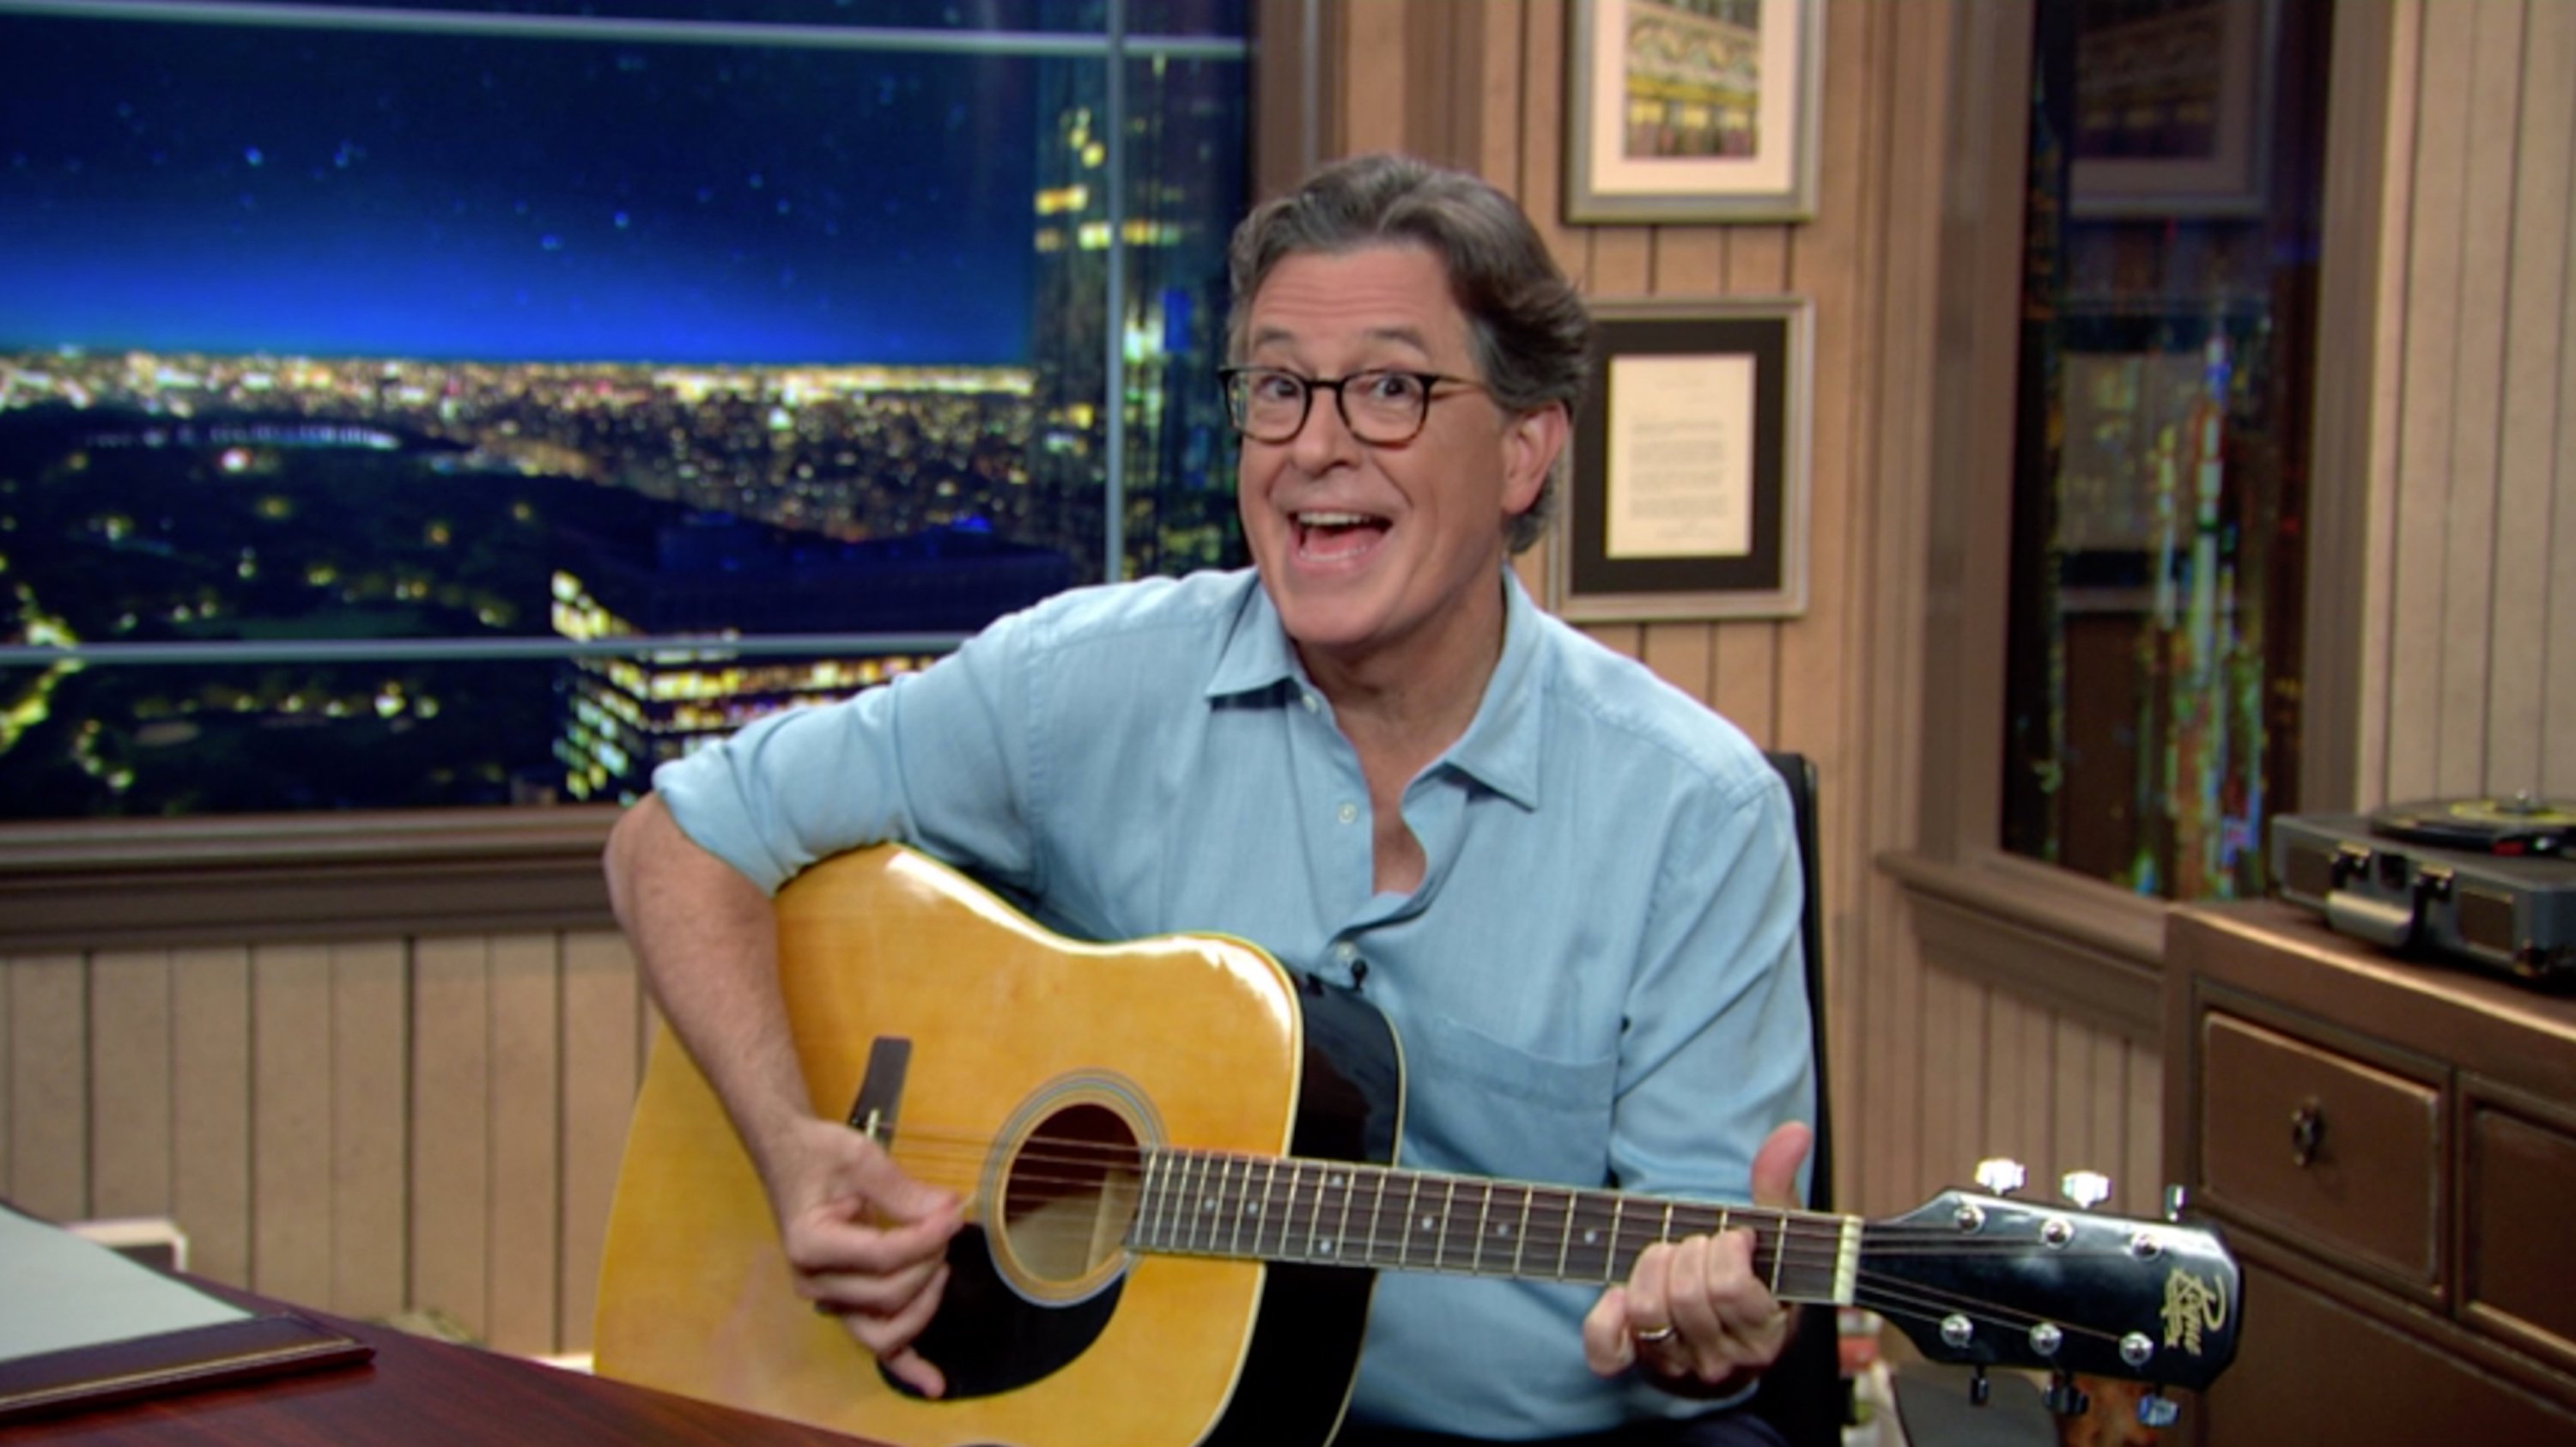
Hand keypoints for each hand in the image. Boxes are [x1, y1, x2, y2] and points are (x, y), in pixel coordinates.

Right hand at [761, 1115, 964, 1396]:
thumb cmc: (820, 1155)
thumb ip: (904, 1193)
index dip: (927, 1238)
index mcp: (810, 1245)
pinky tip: (934, 1384)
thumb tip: (951, 1211)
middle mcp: (813, 1282)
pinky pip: (876, 1345)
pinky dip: (906, 1365)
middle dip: (928, 1262)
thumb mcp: (862, 1161)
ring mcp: (827, 1299)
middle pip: (888, 1295)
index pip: (883, 1257)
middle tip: (947, 1225)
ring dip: (922, 1306)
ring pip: (884, 1329)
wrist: (790, 1157)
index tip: (954, 1214)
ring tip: (942, 1268)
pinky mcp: (844, 1304)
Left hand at [1581, 1120, 1810, 1391]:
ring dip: (1652, 1267)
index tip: (1735, 1238)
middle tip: (1699, 1243)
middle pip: (1687, 1297)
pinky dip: (1607, 1316)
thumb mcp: (1775, 1234)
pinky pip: (1607, 1349)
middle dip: (1689, 1252)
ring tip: (1670, 1255)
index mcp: (1765, 1334)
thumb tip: (1793, 1131)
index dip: (1725, 1250)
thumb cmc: (1755, 1276)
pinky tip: (1621, 1292)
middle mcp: (1722, 1361)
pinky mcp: (1637, 1365)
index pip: (1730, 1289)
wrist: (1729, 1328)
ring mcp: (1678, 1367)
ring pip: (1648, 1312)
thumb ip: (1778, 1182)